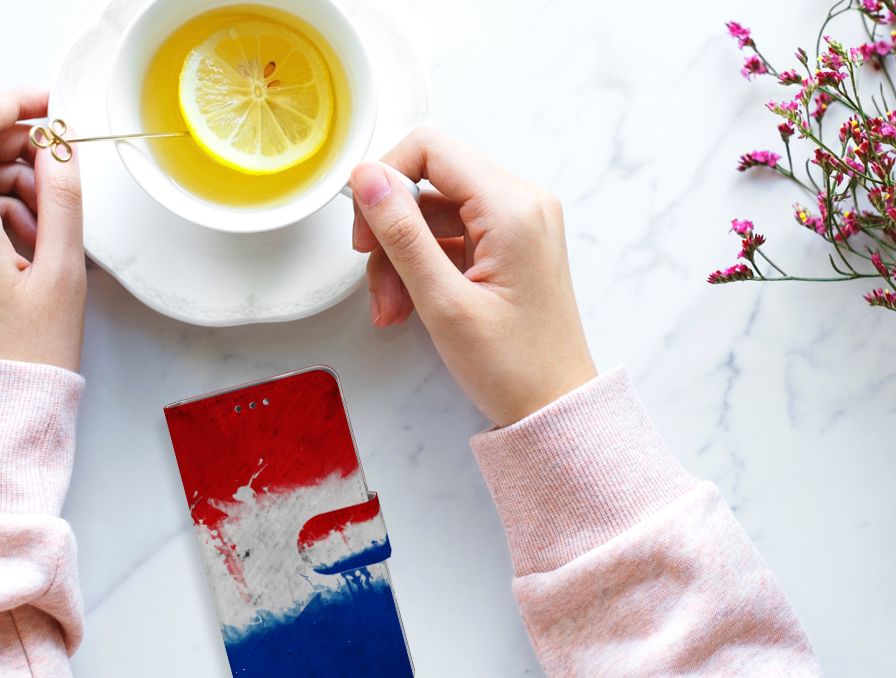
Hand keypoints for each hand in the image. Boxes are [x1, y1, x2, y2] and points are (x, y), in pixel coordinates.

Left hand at [0, 88, 85, 371]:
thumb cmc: (29, 354)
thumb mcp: (64, 272)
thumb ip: (64, 198)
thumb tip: (60, 147)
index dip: (15, 103)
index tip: (49, 105)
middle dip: (13, 147)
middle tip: (57, 173)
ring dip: (1, 182)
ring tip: (45, 228)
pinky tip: (20, 244)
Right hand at [350, 128, 595, 426]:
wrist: (554, 408)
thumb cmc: (513, 366)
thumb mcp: (443, 302)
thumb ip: (402, 233)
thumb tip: (366, 177)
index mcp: (512, 207)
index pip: (430, 149)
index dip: (384, 179)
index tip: (364, 228)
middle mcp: (521, 203)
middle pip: (429, 182)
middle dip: (391, 230)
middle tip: (375, 279)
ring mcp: (517, 224)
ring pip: (433, 213)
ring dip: (401, 257)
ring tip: (392, 309)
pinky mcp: (509, 245)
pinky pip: (450, 237)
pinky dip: (422, 267)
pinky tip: (409, 306)